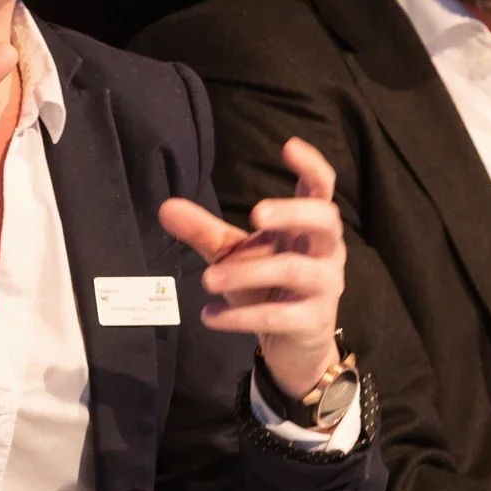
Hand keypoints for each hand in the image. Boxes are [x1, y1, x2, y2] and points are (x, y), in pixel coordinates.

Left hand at [158, 137, 346, 398]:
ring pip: (293, 270)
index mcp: (307, 227)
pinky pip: (278, 315)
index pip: (320, 189)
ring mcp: (324, 286)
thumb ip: (204, 230)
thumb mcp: (233, 254)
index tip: (288, 145)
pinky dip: (240, 317)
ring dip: (246, 272)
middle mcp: (325, 251)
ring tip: (206, 280)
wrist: (292, 344)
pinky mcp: (311, 321)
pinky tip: (209, 317)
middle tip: (255, 214)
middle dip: (292, 213)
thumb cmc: (266, 286)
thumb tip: (165, 207)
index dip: (311, 166)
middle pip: (325, 220)